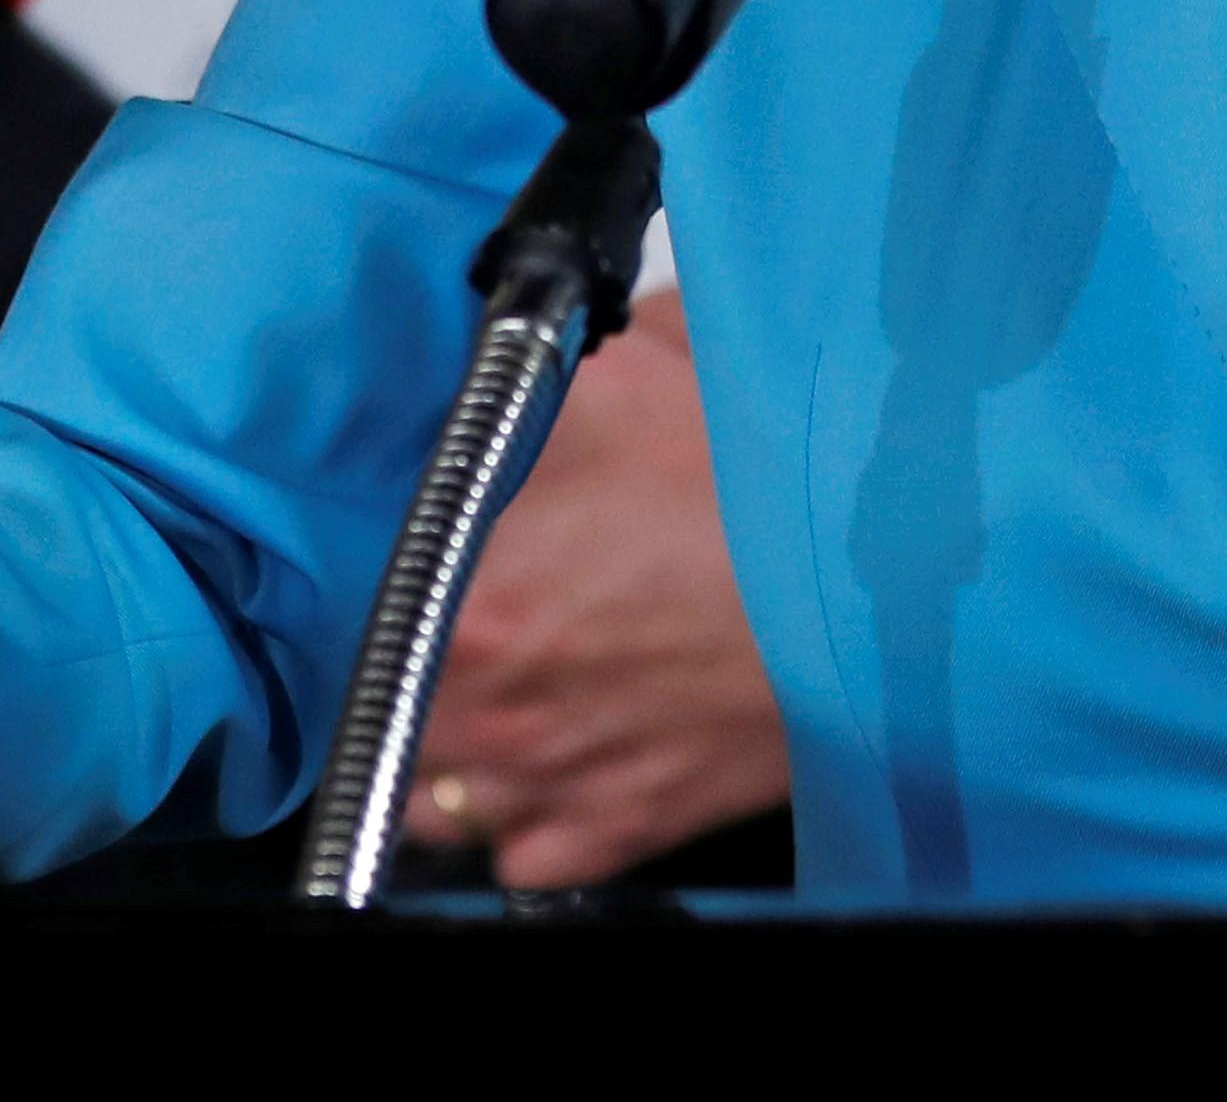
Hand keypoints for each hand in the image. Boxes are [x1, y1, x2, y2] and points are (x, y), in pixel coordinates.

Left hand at [400, 286, 787, 887]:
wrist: (872, 599)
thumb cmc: (757, 494)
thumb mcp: (628, 383)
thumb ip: (525, 379)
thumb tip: (476, 366)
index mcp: (464, 595)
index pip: (354, 600)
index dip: (381, 571)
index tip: (419, 549)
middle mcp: (482, 710)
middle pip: (381, 708)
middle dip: (410, 666)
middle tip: (465, 618)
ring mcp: (541, 787)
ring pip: (434, 803)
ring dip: (450, 758)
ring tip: (498, 703)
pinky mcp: (611, 837)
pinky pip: (516, 859)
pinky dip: (522, 824)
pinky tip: (556, 764)